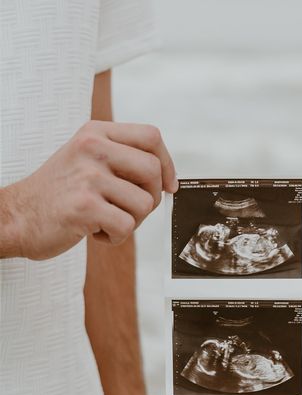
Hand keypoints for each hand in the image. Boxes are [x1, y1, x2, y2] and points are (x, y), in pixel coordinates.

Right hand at [4, 120, 177, 259]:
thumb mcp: (85, 159)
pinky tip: (96, 232)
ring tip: (106, 220)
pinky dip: (116, 237)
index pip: (151, 137)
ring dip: (132, 222)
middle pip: (153, 171)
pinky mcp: (85, 206)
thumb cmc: (57, 193)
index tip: (168, 185)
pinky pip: (127, 226)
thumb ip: (121, 159)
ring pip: (144, 203)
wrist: (17, 217)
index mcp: (95, 134)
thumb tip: (166, 177)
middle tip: (129, 209)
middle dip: (151, 198)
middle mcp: (92, 149)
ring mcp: (88, 177)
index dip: (167, 164)